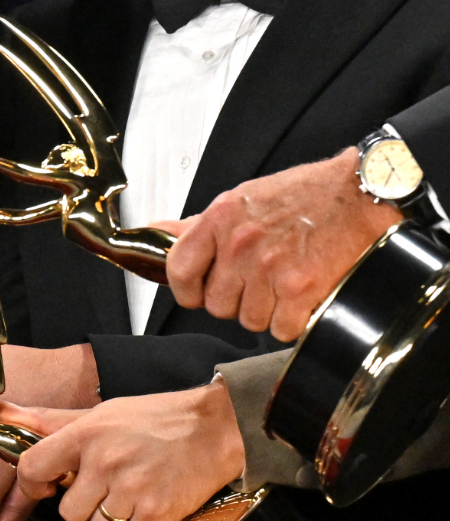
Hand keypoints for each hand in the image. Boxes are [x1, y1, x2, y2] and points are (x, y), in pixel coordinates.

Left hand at [14, 382, 248, 520]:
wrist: (218, 428)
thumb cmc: (158, 419)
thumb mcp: (103, 412)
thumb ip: (53, 421)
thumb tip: (5, 414)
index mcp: (86, 435)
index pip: (31, 467)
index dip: (32, 483)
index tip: (44, 485)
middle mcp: (104, 463)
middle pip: (68, 511)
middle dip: (83, 505)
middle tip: (105, 487)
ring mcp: (131, 490)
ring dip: (110, 520)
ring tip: (131, 495)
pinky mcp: (157, 512)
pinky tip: (148, 508)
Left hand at [162, 151, 395, 340]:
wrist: (361, 191)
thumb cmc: (307, 193)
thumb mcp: (242, 198)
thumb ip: (200, 224)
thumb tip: (159, 231)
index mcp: (221, 219)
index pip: (179, 270)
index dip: (187, 289)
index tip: (197, 292)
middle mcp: (241, 244)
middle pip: (215, 303)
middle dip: (235, 301)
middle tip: (258, 283)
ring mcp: (270, 268)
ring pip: (249, 320)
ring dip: (266, 312)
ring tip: (284, 286)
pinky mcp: (301, 288)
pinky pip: (281, 329)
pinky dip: (293, 322)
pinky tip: (302, 300)